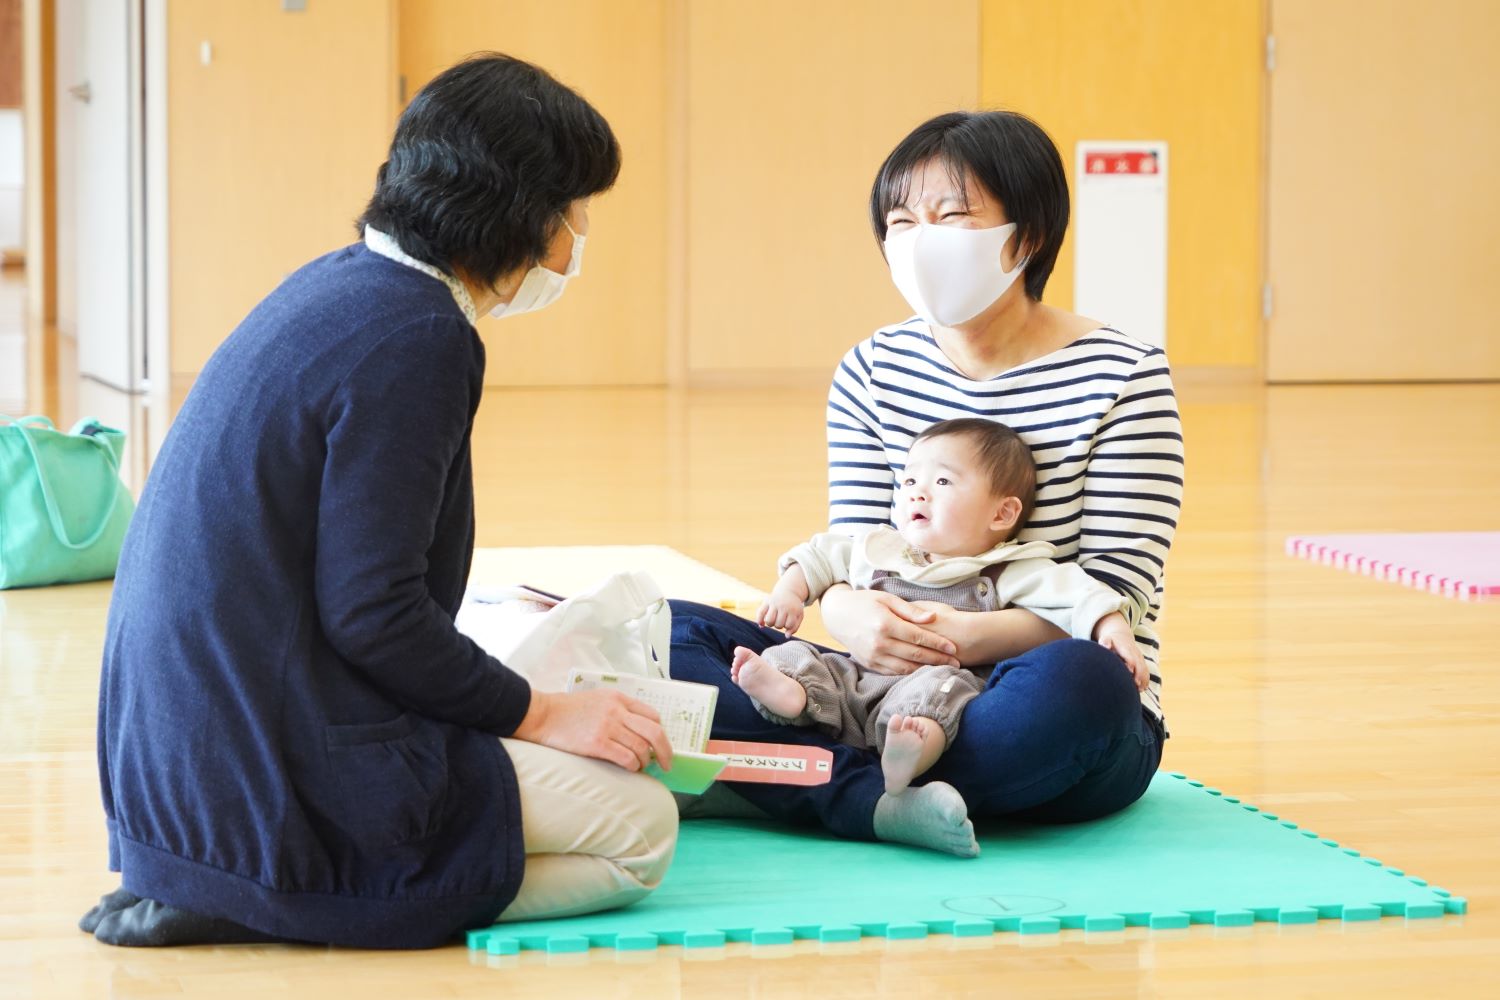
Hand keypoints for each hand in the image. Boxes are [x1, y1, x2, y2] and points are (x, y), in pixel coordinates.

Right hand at [512, 689, 673, 771]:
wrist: (542, 715)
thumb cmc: (566, 710)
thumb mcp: (597, 699)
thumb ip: (617, 709)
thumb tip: (636, 730)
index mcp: (618, 698)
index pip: (652, 714)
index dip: (660, 731)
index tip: (661, 744)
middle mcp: (616, 710)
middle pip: (654, 731)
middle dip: (665, 750)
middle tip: (667, 763)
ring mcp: (607, 727)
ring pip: (641, 747)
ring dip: (645, 761)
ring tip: (641, 767)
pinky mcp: (597, 743)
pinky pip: (626, 758)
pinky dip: (633, 766)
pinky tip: (630, 769)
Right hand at [757, 588, 804, 633]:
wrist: (789, 591)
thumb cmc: (794, 607)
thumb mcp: (799, 615)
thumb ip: (794, 627)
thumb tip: (786, 636)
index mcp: (793, 609)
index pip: (788, 625)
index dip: (788, 626)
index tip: (789, 621)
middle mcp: (783, 606)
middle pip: (778, 624)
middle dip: (779, 625)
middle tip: (781, 620)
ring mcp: (774, 603)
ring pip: (768, 620)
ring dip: (770, 624)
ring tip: (773, 620)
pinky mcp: (766, 601)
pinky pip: (760, 613)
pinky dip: (759, 620)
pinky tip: (761, 624)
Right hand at [819, 586, 959, 674]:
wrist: (837, 615)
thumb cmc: (865, 602)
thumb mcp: (887, 599)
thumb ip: (911, 610)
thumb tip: (933, 618)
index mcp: (885, 624)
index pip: (918, 637)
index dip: (938, 644)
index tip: (954, 648)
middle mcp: (879, 643)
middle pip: (915, 655)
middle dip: (938, 660)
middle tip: (956, 663)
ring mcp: (873, 656)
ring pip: (906, 668)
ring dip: (927, 670)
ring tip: (944, 670)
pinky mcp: (869, 664)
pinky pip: (894, 672)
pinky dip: (910, 674)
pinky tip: (923, 672)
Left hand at [1093, 612, 1148, 691]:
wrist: (1121, 636)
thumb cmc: (1111, 641)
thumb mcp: (1106, 639)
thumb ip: (1105, 641)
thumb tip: (1106, 646)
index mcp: (1126, 649)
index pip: (1130, 656)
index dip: (1131, 663)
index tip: (1129, 672)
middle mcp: (1135, 654)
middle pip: (1139, 664)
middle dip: (1139, 674)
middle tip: (1136, 684)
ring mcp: (1139, 658)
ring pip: (1144, 669)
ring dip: (1143, 679)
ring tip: (1140, 689)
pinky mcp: (1142, 663)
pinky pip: (1146, 671)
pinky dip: (1146, 680)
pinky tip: (1143, 688)